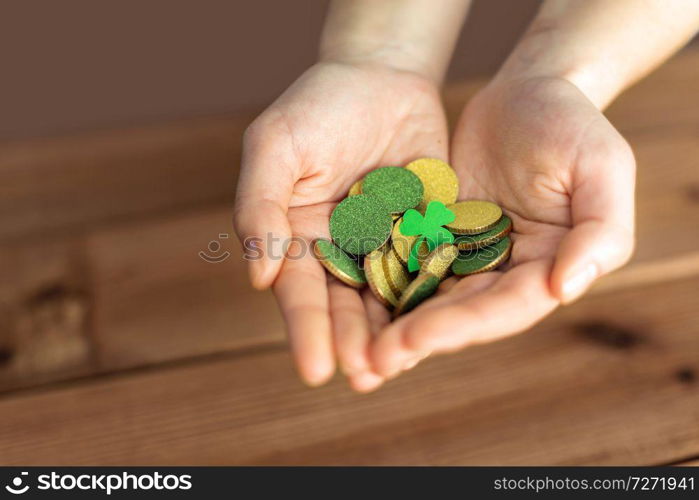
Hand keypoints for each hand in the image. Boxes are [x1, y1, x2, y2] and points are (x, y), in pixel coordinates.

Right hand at [234, 61, 448, 390]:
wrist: (380, 76)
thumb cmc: (317, 106)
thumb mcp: (275, 147)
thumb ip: (260, 208)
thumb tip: (258, 280)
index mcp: (297, 239)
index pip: (300, 292)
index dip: (307, 331)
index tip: (316, 370)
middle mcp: (340, 252)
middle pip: (346, 306)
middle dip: (354, 343)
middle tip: (366, 379)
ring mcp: (386, 246)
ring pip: (390, 298)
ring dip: (395, 334)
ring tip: (401, 368)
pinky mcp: (427, 235)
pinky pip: (433, 270)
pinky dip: (436, 298)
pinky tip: (444, 325)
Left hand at [371, 76, 635, 376]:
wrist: (528, 91)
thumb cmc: (572, 124)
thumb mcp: (602, 167)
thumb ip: (600, 231)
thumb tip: (564, 290)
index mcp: (548, 267)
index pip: (507, 308)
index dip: (463, 326)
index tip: (415, 338)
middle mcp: (507, 272)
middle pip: (462, 313)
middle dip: (419, 338)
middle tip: (371, 362)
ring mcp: (468, 255)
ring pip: (430, 298)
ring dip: (395, 325)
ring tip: (354, 352)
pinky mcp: (437, 235)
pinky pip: (408, 262)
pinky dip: (383, 283)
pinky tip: (350, 303)